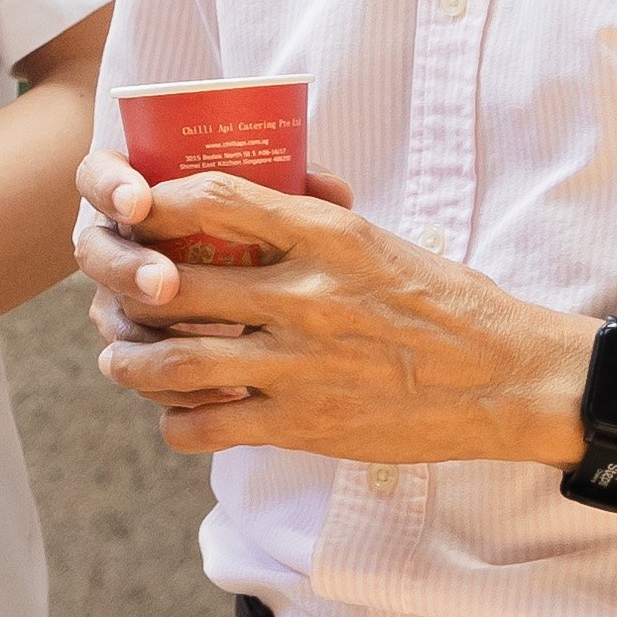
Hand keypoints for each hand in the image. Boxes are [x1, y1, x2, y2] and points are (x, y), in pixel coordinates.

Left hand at [74, 157, 582, 464]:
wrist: (508, 380)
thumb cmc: (446, 304)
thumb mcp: (381, 240)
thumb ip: (315, 221)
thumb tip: (264, 188)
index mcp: (327, 235)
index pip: (212, 198)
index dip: (153, 204)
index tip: (131, 212)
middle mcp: (305, 295)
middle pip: (171, 284)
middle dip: (123, 290)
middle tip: (109, 296)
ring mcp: (301, 363)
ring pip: (174, 363)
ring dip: (130, 362)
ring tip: (119, 359)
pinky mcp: (305, 422)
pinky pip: (209, 427)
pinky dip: (177, 423)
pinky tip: (176, 417)